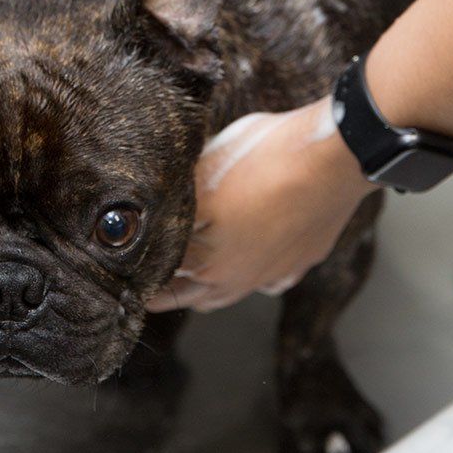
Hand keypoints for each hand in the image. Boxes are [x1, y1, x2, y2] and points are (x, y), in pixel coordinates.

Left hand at [146, 97, 371, 313]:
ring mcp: (270, 275)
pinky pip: (267, 282)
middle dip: (166, 287)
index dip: (137, 268)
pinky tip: (249, 259)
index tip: (119, 269)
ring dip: (205, 287)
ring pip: (226, 295)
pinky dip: (253, 275)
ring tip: (190, 274)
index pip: (158, 274)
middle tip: (146, 279)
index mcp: (203, 257)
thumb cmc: (265, 157)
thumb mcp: (205, 166)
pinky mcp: (300, 263)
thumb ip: (178, 194)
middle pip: (188, 295)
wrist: (332, 158)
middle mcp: (234, 278)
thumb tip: (154, 204)